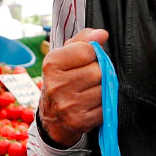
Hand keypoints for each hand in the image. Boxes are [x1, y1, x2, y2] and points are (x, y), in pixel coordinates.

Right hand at [38, 28, 108, 146]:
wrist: (52, 117)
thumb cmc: (62, 80)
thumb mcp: (66, 56)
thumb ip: (84, 40)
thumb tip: (102, 34)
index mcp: (51, 64)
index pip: (87, 50)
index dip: (92, 54)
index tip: (85, 61)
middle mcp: (56, 85)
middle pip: (97, 71)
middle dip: (98, 74)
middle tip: (88, 79)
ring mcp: (67, 105)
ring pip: (103, 90)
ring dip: (101, 91)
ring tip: (88, 92)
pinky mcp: (78, 121)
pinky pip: (105, 108)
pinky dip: (102, 107)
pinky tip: (90, 106)